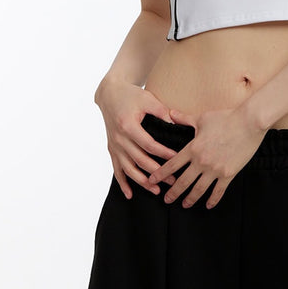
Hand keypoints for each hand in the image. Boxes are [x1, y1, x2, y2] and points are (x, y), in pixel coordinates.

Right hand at [95, 80, 178, 200]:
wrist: (110, 94)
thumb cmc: (131, 95)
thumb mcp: (148, 99)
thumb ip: (162, 112)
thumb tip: (177, 124)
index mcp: (128, 126)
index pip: (149, 145)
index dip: (163, 153)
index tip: (177, 159)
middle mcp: (119, 138)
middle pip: (139, 160)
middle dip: (157, 173)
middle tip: (173, 181)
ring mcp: (114, 146)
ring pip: (128, 169)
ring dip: (142, 182)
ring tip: (156, 190)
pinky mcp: (112, 149)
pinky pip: (116, 169)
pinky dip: (122, 183)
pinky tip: (130, 194)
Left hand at [147, 106, 267, 209]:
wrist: (249, 122)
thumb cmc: (225, 117)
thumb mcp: (202, 118)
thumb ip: (184, 119)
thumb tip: (170, 113)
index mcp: (192, 148)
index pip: (171, 165)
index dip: (160, 174)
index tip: (152, 180)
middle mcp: (201, 161)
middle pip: (182, 181)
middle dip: (173, 192)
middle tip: (166, 200)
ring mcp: (215, 169)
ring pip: (199, 189)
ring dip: (190, 199)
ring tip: (185, 205)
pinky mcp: (228, 174)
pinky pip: (218, 191)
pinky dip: (213, 200)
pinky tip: (208, 205)